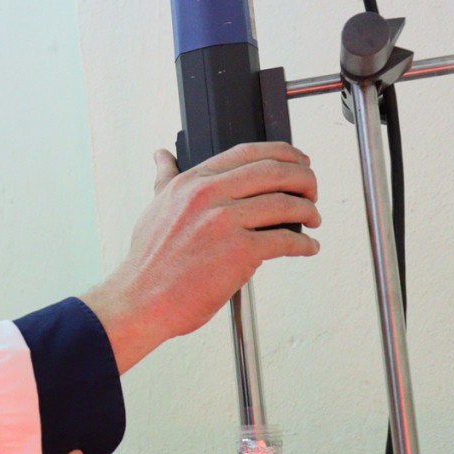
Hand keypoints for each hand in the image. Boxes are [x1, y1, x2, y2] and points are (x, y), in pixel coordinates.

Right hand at [83, 142, 320, 372]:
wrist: (141, 300)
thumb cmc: (149, 263)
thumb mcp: (155, 208)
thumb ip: (165, 179)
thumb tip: (161, 156)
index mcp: (192, 182)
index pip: (249, 152)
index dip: (284, 153)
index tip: (298, 161)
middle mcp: (209, 196)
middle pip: (275, 172)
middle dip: (305, 179)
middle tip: (312, 191)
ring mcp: (225, 223)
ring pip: (286, 204)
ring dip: (309, 211)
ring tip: (313, 219)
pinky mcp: (240, 252)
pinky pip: (286, 240)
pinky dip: (305, 244)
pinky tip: (307, 247)